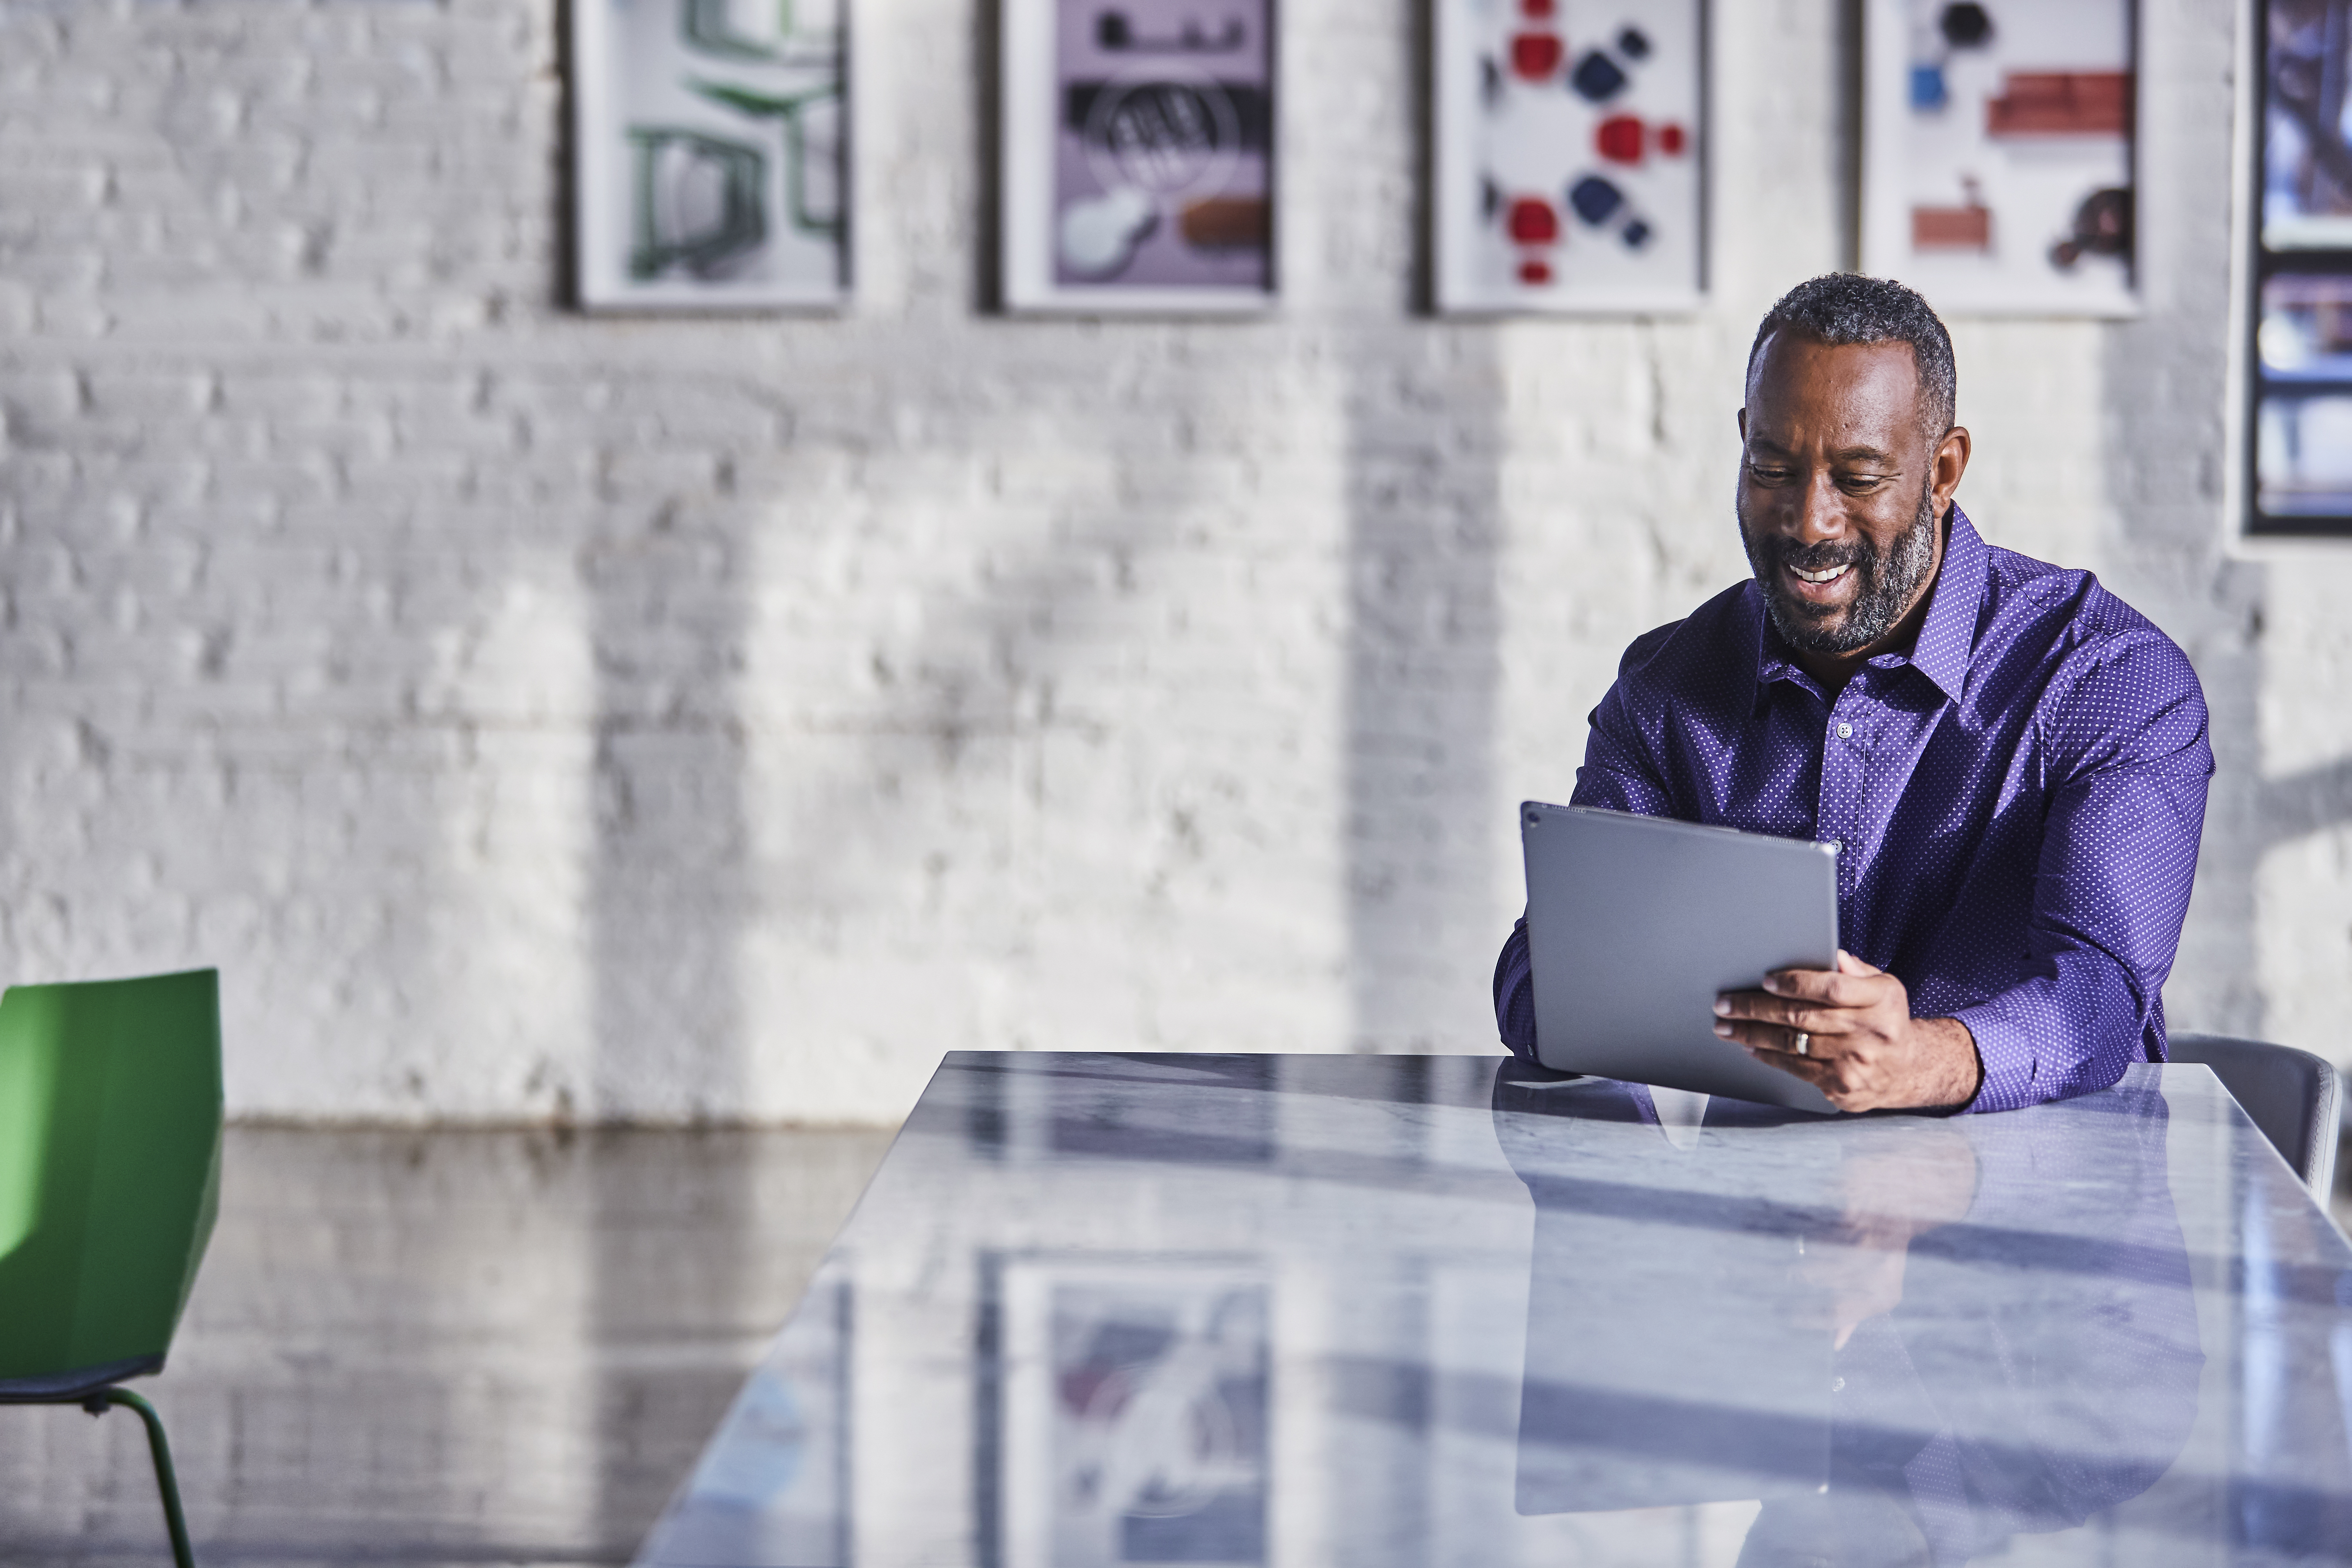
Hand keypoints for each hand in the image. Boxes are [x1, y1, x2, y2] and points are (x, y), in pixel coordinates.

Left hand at [1713, 951, 1982, 1112]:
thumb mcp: (1882, 987)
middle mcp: (1872, 1032)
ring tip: (1725, 1026)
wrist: (1905, 1068)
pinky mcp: (1843, 1087)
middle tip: (1724, 1004)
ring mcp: (1857, 1063)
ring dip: (1752, 1034)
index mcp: (1882, 999)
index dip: (1796, 984)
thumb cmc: (1883, 1017)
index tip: (1765, 981)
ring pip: (1793, 1044)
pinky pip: (1797, 1069)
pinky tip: (1750, 1047)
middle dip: (1756, 1009)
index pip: (1832, 988)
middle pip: (1803, 1017)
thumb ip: (1854, 971)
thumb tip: (1829, 954)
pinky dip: (1769, 1057)